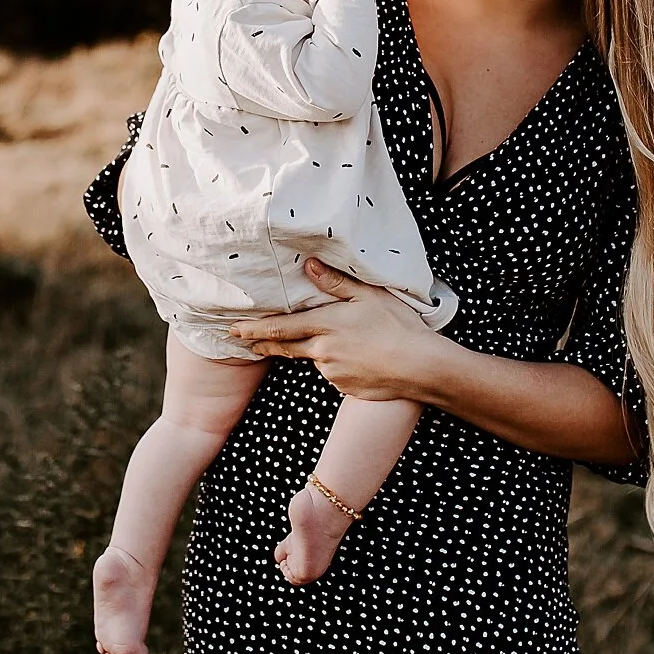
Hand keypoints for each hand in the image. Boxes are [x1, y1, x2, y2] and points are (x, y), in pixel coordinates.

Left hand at [228, 259, 438, 400]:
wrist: (418, 365)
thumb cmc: (397, 324)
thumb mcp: (369, 294)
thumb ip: (336, 282)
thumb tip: (310, 266)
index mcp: (325, 325)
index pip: (280, 328)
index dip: (255, 329)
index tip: (234, 330)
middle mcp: (322, 350)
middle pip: (285, 348)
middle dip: (262, 344)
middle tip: (244, 343)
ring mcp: (332, 372)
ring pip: (315, 358)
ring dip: (318, 350)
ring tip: (348, 341)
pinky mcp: (345, 386)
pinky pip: (335, 372)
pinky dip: (339, 363)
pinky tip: (360, 356)